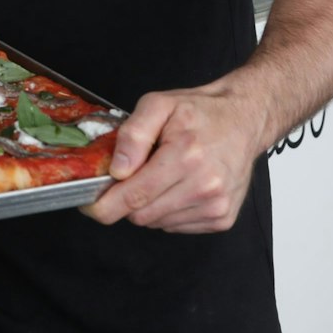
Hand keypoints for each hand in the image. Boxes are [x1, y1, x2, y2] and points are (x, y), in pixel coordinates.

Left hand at [84, 81, 269, 233]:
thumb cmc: (201, 111)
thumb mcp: (159, 104)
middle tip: (133, 175)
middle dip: (127, 200)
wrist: (245, 119)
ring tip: (163, 175)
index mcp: (186, 156)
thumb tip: (117, 170)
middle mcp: (205, 186)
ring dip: (150, 205)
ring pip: (157, 223)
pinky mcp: (222, 218)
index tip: (88, 205)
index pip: (134, 197)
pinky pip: (176, 227)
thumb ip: (133, 134)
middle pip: (141, 215)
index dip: (103, 206)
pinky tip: (179, 186)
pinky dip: (168, 211)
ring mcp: (216, 205)